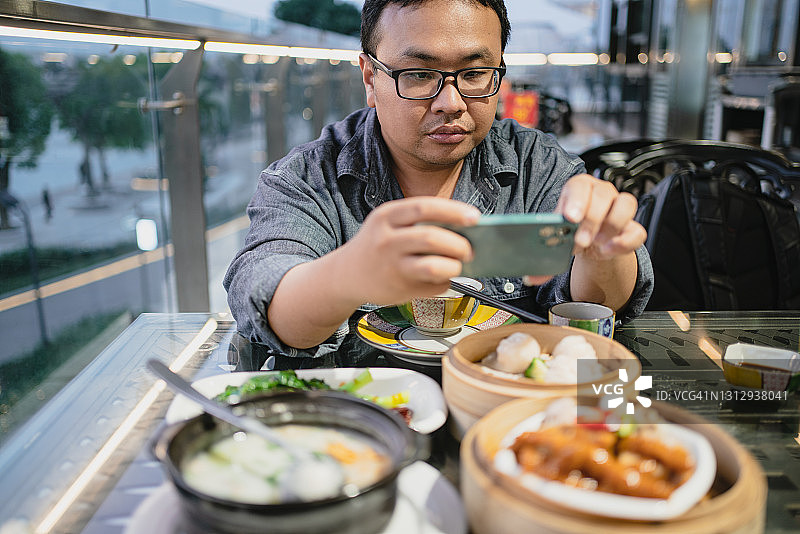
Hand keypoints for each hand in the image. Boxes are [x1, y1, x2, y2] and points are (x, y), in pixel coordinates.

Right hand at [336, 197, 480, 304]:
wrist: (345, 275)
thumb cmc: (376, 245)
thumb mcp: (388, 224)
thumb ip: (419, 222)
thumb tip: (463, 229)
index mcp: (386, 217)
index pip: (424, 207)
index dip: (453, 211)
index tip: (475, 217)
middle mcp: (386, 240)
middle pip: (432, 238)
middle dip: (459, 244)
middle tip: (469, 249)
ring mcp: (391, 266)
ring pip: (434, 266)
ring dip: (454, 266)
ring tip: (457, 265)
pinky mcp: (398, 289)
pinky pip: (433, 286)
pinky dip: (445, 282)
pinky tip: (440, 278)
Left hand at [555, 174, 645, 260]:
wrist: (587, 245)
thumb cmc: (571, 231)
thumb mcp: (558, 231)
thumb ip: (552, 236)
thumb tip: (539, 257)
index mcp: (580, 187)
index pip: (580, 185)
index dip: (576, 200)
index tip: (571, 218)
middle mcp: (602, 192)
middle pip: (603, 194)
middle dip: (592, 219)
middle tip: (581, 240)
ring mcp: (620, 207)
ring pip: (626, 204)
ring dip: (611, 226)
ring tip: (596, 243)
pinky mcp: (633, 227)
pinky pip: (637, 232)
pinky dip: (623, 243)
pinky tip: (607, 250)